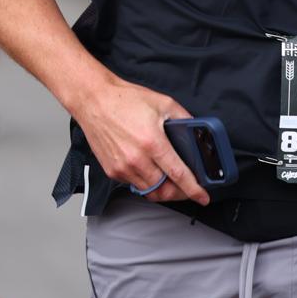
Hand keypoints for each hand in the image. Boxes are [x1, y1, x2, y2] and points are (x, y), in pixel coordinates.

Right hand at [74, 75, 209, 205]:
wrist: (94, 100)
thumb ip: (184, 118)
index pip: (179, 175)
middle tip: (187, 188)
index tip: (202, 197)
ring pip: (148, 191)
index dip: (194, 190)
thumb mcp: (163, 103)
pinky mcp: (112, 170)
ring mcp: (122, 167)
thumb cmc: (124, 100)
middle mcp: (137, 159)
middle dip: (179, 193)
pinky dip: (145, 182)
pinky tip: (149, 170)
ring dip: (162, 189)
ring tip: (169, 180)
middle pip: (164, 191)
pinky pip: (134, 185)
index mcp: (153, 143)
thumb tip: (197, 132)